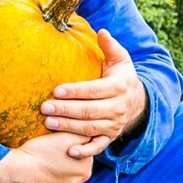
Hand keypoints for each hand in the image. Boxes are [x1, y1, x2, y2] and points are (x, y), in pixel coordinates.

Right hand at [0, 132, 93, 182]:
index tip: (58, 145)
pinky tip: (34, 177)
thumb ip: (82, 135)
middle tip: (48, 154)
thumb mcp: (64, 137)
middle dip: (64, 163)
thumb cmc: (38, 152)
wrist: (13, 173)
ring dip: (55, 176)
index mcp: (84, 171)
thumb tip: (90, 135)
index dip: (71, 148)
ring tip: (40, 165)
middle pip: (73, 171)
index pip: (83, 156)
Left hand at [40, 29, 147, 158]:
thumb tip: (102, 31)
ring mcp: (114, 124)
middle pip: (89, 110)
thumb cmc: (121, 77)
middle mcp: (117, 108)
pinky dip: (86, 151)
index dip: (75, 91)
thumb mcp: (120, 60)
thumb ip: (110, 46)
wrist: (138, 101)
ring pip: (90, 128)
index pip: (93, 90)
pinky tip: (69, 151)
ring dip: (68, 127)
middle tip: (44, 108)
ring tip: (48, 123)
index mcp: (118, 87)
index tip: (56, 90)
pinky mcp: (110, 137)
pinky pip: (98, 147)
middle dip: (66, 110)